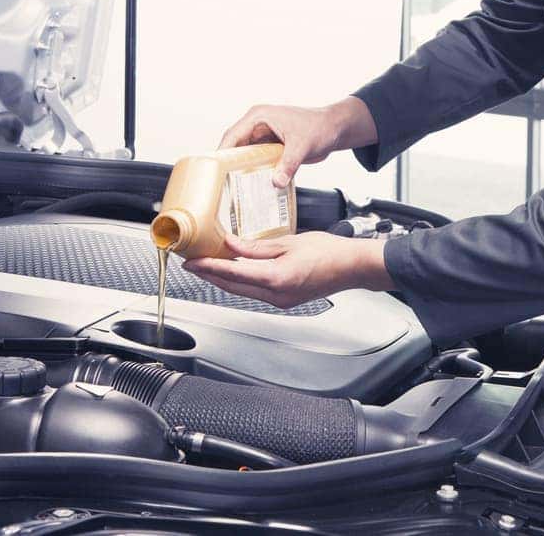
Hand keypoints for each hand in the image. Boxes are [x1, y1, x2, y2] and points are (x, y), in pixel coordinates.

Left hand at [182, 232, 393, 308]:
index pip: (233, 273)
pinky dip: (240, 282)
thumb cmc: (329, 253)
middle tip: (191, 264)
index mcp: (276, 279)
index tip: (191, 262)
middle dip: (209, 275)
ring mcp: (281, 301)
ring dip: (223, 279)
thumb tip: (231, 244)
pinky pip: (255, 292)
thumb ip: (256, 247)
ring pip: (242, 291)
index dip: (208, 267)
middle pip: (232, 287)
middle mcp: (276, 295)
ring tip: (207, 266)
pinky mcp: (285, 300)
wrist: (352, 267)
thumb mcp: (289, 242)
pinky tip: (234, 272)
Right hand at [219, 97, 377, 186]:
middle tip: (220, 185)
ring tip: (232, 189)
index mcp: (259, 117)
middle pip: (234, 146)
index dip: (221, 153)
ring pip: (244, 155)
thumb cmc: (319, 127)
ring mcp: (263, 136)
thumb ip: (288, 164)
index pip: (233, 135)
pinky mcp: (270, 147)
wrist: (334, 129)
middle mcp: (257, 125)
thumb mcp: (302, 146)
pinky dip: (253, 172)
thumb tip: (276, 182)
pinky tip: (250, 187)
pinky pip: (256, 161)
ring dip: (239, 170)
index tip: (214, 171)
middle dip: (227, 164)